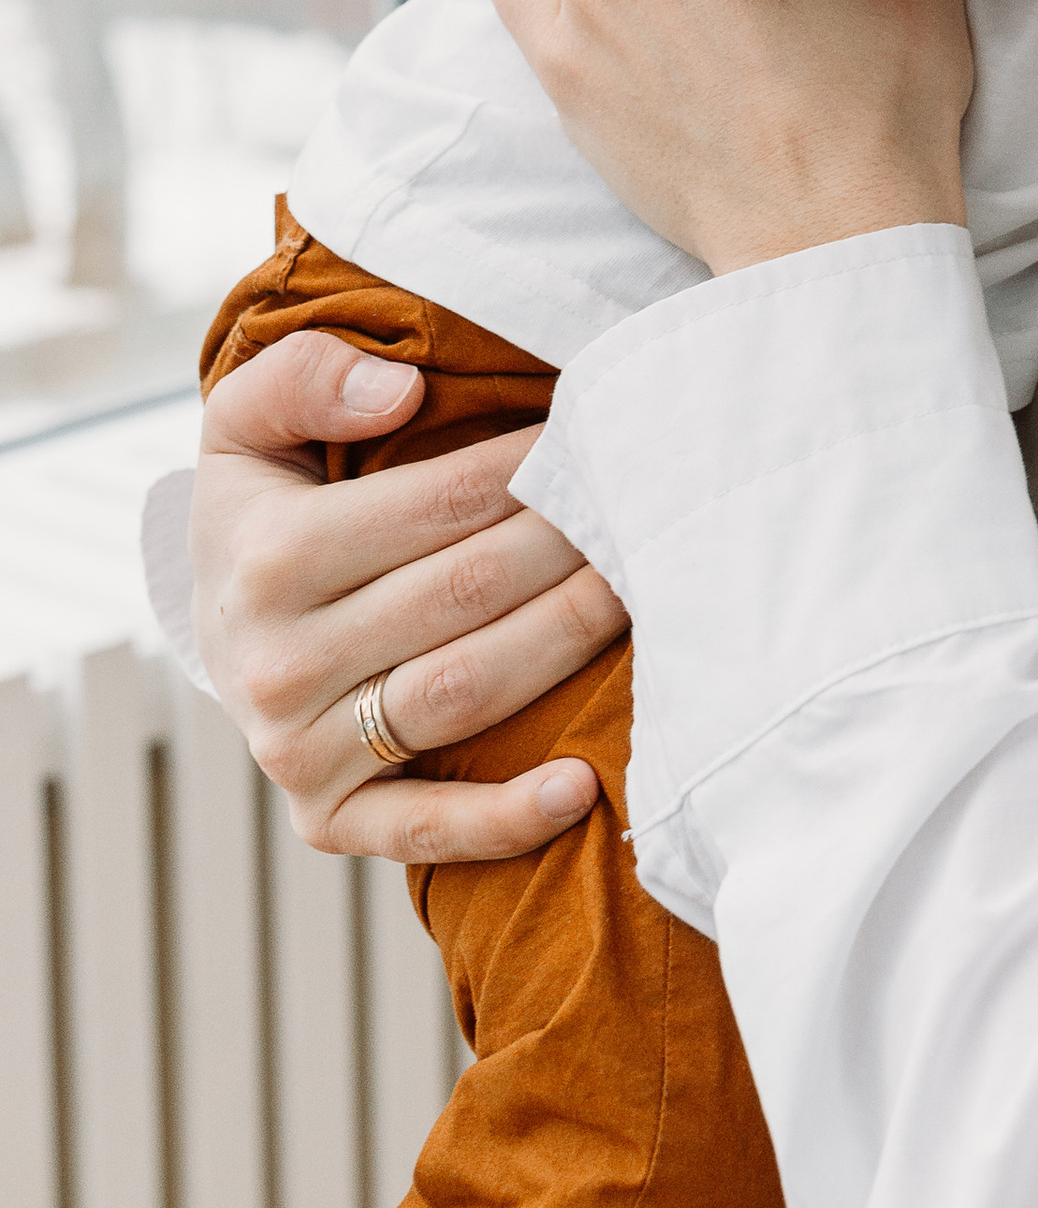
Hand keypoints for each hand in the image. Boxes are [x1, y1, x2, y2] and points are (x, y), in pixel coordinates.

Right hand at [191, 329, 626, 862]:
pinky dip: (504, 819)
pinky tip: (583, 786)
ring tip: (642, 591)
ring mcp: (299, 752)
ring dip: (566, 640)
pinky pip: (424, 830)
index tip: (598, 436)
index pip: (438, 503)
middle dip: (569, 543)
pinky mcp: (328, 818)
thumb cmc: (265, 508)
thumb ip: (305, 376)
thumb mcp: (249, 421)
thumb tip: (397, 390)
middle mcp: (277, 664)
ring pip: (464, 692)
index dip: (531, 467)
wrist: (218, 627)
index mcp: (268, 558)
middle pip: (466, 592)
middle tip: (648, 506)